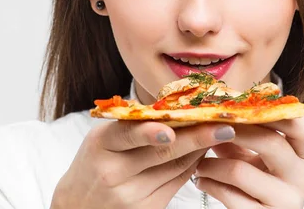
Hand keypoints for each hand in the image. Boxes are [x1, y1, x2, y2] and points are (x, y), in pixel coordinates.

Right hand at [50, 120, 235, 208]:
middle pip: (161, 153)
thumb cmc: (96, 161)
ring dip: (201, 148)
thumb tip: (178, 105)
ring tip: (222, 131)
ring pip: (175, 167)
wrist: (79, 204)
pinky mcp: (147, 208)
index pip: (127, 135)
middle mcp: (114, 172)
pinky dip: (193, 164)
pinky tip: (204, 149)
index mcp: (101, 145)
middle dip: (196, 137)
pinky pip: (178, 181)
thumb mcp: (104, 138)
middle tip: (224, 125)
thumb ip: (134, 124)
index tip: (171, 129)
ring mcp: (131, 195)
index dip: (149, 133)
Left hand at [193, 116, 303, 207]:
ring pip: (240, 171)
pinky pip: (230, 197)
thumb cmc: (254, 184)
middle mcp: (300, 177)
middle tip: (210, 126)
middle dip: (235, 131)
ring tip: (198, 162)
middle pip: (272, 142)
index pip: (303, 128)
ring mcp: (286, 201)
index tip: (245, 104)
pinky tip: (200, 180)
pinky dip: (209, 185)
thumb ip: (240, 134)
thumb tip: (215, 107)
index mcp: (301, 156)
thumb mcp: (251, 157)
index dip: (276, 113)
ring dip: (211, 164)